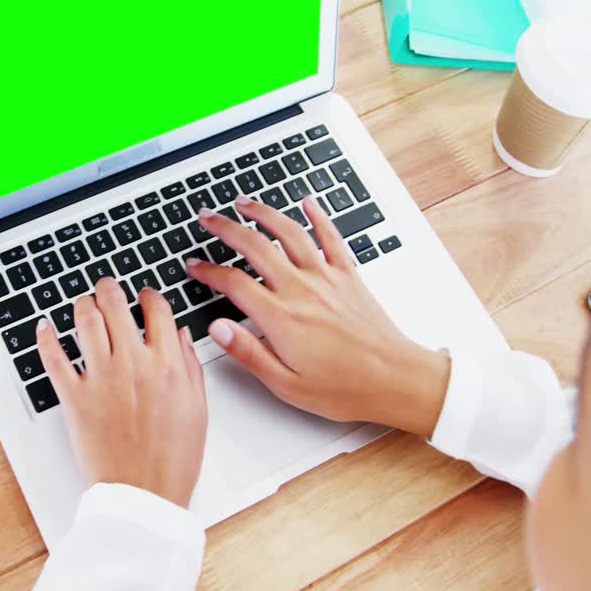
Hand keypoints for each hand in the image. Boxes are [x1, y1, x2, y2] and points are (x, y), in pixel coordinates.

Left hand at [37, 278, 207, 507]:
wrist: (144, 493)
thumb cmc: (173, 458)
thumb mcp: (198, 408)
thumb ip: (189, 366)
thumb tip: (180, 334)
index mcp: (167, 365)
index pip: (156, 309)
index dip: (149, 295)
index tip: (144, 295)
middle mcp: (133, 364)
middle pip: (115, 305)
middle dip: (109, 288)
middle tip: (106, 286)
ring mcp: (101, 379)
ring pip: (85, 321)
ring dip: (82, 304)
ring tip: (83, 302)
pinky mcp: (75, 398)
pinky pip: (54, 358)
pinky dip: (46, 338)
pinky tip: (45, 327)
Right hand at [185, 194, 449, 436]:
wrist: (396, 379)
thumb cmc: (345, 388)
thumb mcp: (286, 384)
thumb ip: (249, 353)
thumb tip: (217, 328)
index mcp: (281, 317)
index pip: (233, 283)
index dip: (208, 271)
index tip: (194, 266)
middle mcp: (301, 290)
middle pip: (255, 246)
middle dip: (226, 228)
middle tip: (208, 218)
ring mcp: (326, 278)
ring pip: (289, 233)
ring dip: (263, 213)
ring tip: (244, 202)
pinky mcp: (349, 276)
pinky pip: (330, 237)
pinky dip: (317, 216)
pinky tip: (307, 202)